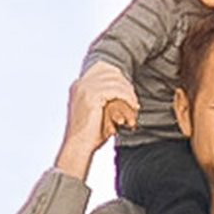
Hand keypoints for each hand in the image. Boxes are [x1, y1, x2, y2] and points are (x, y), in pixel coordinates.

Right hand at [56, 63, 137, 179]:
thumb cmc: (88, 136)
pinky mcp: (92, 96)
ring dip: (128, 92)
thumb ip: (104, 102)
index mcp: (79, 86)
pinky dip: (127, 97)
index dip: (117, 77)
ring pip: (115, 81)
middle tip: (134, 99)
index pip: (101, 68)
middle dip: (125, 84)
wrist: (78, 145)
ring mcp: (85, 88)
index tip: (128, 90)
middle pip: (109, 72)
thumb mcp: (95, 113)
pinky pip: (116, 90)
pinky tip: (133, 106)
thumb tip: (119, 99)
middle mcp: (80, 84)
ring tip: (135, 104)